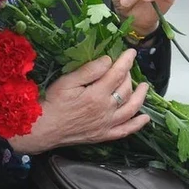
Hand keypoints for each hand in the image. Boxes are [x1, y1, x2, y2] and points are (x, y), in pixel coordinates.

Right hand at [7, 50, 149, 153]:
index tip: (131, 52)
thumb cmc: (53, 103)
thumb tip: (108, 60)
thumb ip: (89, 71)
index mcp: (97, 94)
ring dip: (140, 97)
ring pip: (131, 109)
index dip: (126, 61)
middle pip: (125, 90)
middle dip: (129, 76)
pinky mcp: (103, 135)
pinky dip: (137, 124)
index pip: (117, 74)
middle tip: (127, 68)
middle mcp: (106, 110)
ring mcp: (106, 124)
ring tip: (145, 87)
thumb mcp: (67, 81)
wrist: (43, 128)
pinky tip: (145, 118)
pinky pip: (125, 131)